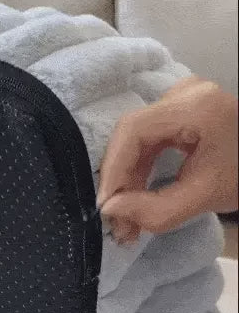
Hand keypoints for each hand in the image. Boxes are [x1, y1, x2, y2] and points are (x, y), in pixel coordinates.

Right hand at [97, 76, 237, 242]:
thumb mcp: (207, 196)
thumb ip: (158, 209)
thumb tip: (111, 209)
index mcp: (195, 106)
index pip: (135, 129)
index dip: (114, 167)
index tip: (105, 204)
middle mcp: (182, 93)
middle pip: (132, 134)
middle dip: (121, 179)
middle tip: (115, 218)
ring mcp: (179, 100)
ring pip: (136, 138)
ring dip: (128, 178)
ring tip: (124, 216)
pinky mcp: (178, 112)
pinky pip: (148, 139)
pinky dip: (140, 169)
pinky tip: (134, 195)